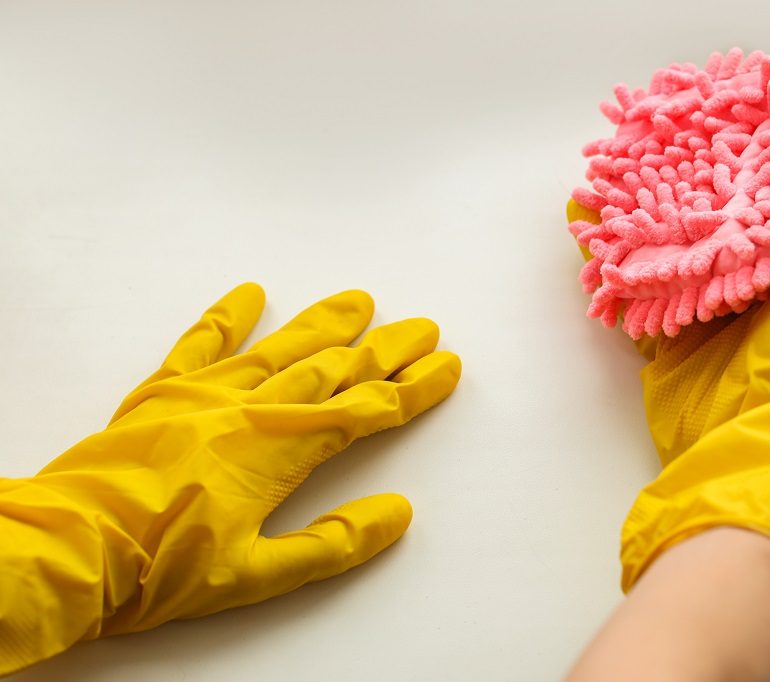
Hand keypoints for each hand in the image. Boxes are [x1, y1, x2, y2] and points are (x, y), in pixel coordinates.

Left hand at [0, 284, 460, 674]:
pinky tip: (250, 293)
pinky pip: (202, 342)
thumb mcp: (259, 575)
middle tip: (423, 326)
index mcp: (280, 449)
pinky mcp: (163, 392)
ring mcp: (206, 394)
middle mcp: (252, 409)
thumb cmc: (161, 568)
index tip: (445, 366)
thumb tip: (397, 512)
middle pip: (335, 369)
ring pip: (281, 347)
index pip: (366, 412)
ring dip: (325, 323)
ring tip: (359, 299)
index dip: (413, 389)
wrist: (74, 547)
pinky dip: (228, 317)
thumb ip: (333, 543)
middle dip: (386, 349)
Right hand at [568, 149, 769, 679]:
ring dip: (640, 230)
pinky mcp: (662, 344)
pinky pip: (634, 302)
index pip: (769, 212)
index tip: (720, 130)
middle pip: (711, 233)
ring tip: (608, 186)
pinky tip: (590, 242)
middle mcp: (745, 294)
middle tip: (652, 150)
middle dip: (683, 198)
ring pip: (667, 262)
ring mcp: (700, 319)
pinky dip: (612, 275)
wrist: (742, 449)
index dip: (747, 174)